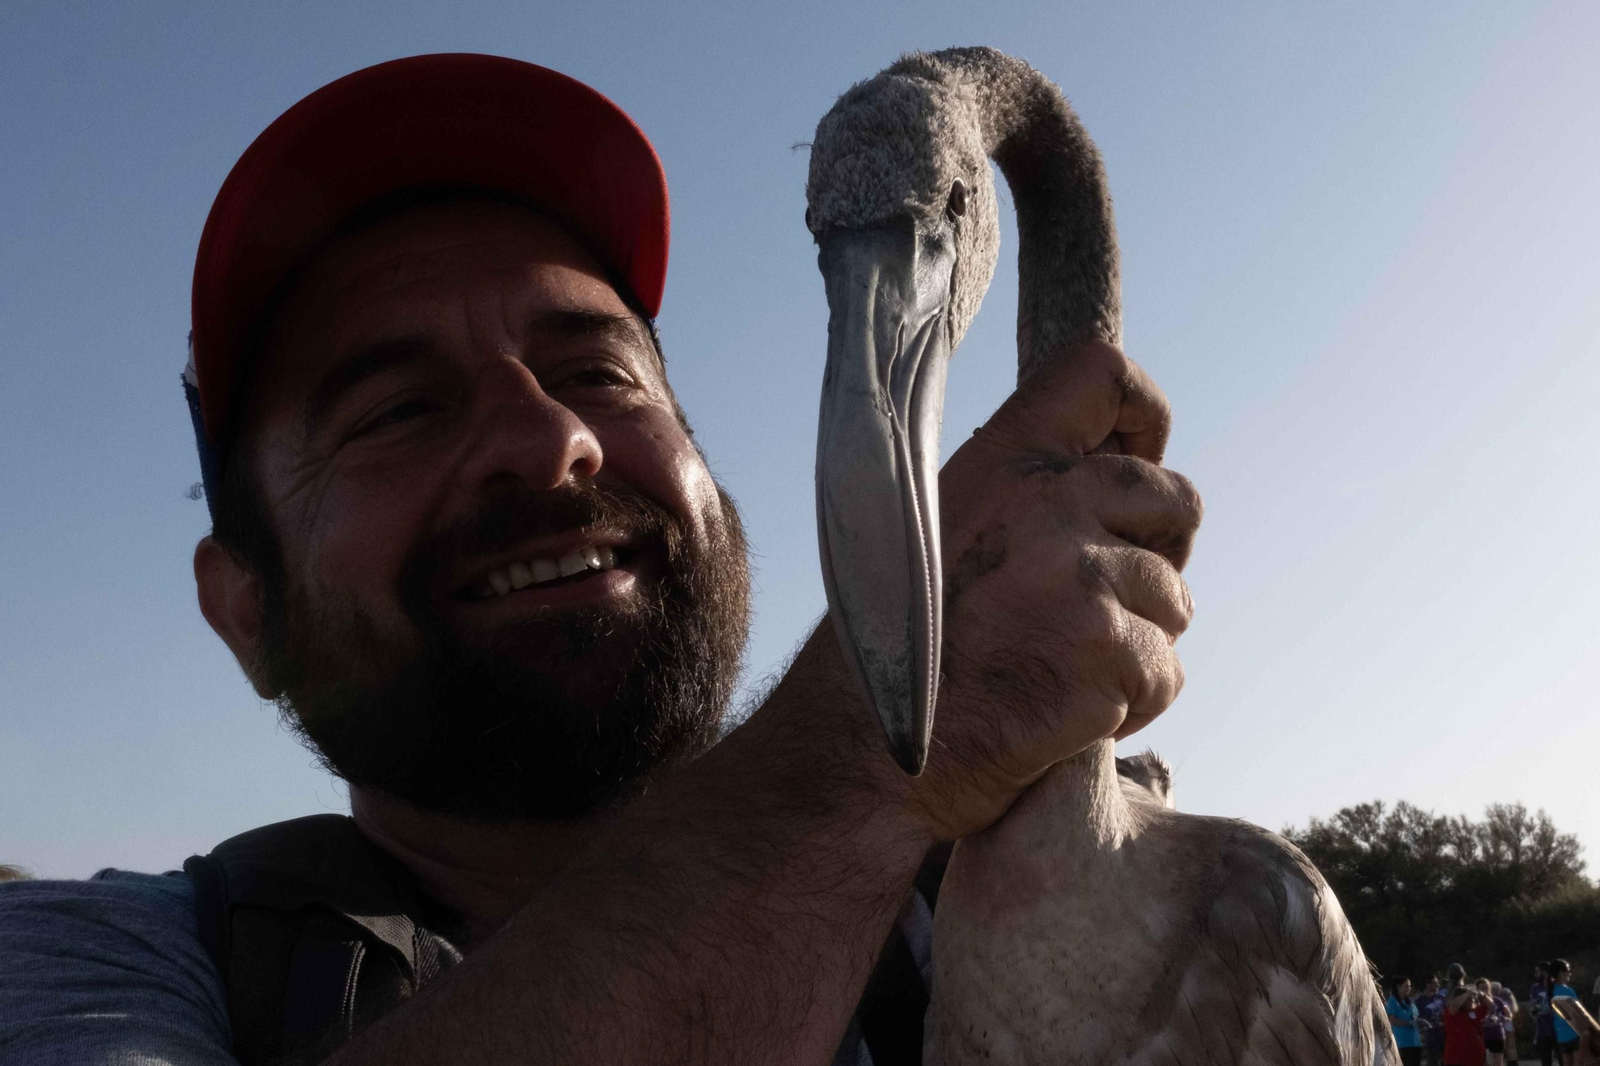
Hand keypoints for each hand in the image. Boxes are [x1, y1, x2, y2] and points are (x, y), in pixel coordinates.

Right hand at [897, 341, 1200, 839]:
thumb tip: (1110, 480)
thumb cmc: (900, 660)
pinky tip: (1064, 715)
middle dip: (1159, 557)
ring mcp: (1082, 578)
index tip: (1135, 458)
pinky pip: (1167, 672)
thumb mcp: (931, 539)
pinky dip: (1131, 705)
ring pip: (1175, 600)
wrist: (865, 760)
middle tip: (1103, 607)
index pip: (1098, 371)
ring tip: (1059, 673)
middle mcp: (1047, 504)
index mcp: (997, 464)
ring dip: (1137, 645)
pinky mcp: (1108, 652)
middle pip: (1175, 498)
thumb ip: (1017, 500)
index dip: (1142, 414)